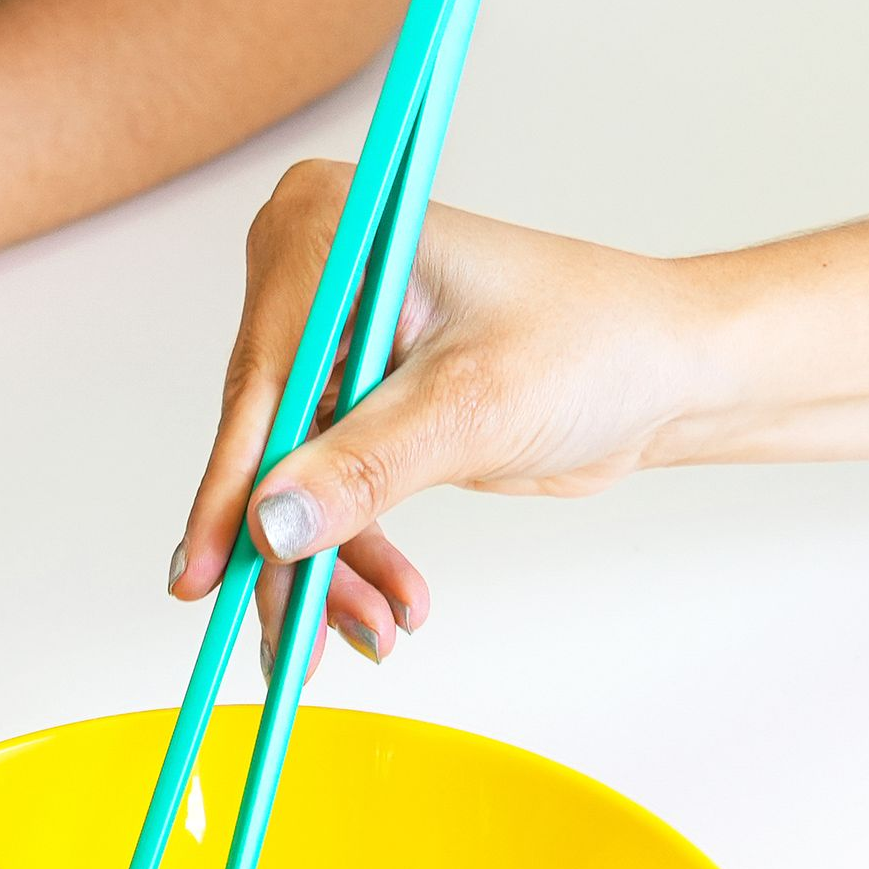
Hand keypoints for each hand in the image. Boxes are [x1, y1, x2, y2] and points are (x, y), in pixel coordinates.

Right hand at [172, 161, 704, 668]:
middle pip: (263, 444)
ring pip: (289, 487)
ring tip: (379, 629)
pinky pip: (323, 498)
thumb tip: (270, 523)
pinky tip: (385, 605)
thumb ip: (363, 467)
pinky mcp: (355, 405)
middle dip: (293, 547)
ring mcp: (331, 348)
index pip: (260, 383)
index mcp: (329, 233)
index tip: (204, 574)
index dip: (231, 490)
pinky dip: (349, 560)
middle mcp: (314, 282)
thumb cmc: (596, 345)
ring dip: (327, 571)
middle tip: (303, 636)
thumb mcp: (473, 408)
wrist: (664, 375)